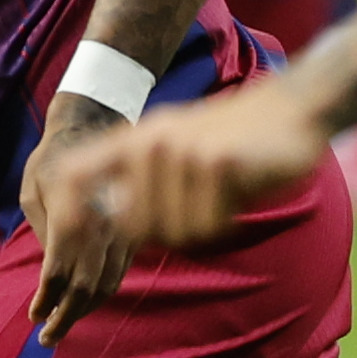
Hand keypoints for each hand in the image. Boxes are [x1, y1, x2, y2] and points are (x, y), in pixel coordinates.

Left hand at [15, 96, 136, 341]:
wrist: (95, 127)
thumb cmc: (51, 160)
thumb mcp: (32, 192)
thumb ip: (43, 231)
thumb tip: (50, 273)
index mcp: (72, 218)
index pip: (58, 274)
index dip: (45, 302)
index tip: (32, 318)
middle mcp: (101, 228)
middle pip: (84, 287)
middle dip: (65, 318)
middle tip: (46, 339)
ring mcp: (121, 230)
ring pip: (106, 284)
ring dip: (84, 311)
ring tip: (61, 328)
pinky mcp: (133, 231)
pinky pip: (120, 272)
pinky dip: (102, 294)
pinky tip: (86, 304)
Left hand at [26, 74, 333, 253]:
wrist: (291, 110)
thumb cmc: (229, 141)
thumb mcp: (173, 149)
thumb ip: (137, 182)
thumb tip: (110, 224)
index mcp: (133, 138)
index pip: (76, 175)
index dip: (65, 213)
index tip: (66, 247)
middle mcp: (150, 142)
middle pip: (134, 227)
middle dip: (165, 233)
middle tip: (199, 207)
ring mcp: (182, 150)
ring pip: (173, 232)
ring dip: (200, 227)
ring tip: (219, 194)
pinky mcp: (217, 164)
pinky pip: (207, 226)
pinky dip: (224, 222)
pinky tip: (238, 193)